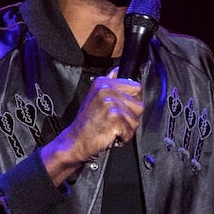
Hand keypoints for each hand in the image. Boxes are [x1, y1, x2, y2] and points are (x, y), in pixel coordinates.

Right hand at [42, 68, 142, 184]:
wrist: (74, 143)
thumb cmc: (86, 124)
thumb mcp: (95, 97)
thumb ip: (110, 84)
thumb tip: (118, 71)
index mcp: (103, 82)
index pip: (136, 87)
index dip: (132, 102)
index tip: (122, 109)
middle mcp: (106, 90)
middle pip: (139, 104)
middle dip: (131, 116)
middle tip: (115, 121)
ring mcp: (110, 104)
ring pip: (136, 118)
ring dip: (127, 128)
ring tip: (112, 128)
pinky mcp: (114, 118)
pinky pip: (131, 130)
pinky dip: (124, 137)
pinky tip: (111, 135)